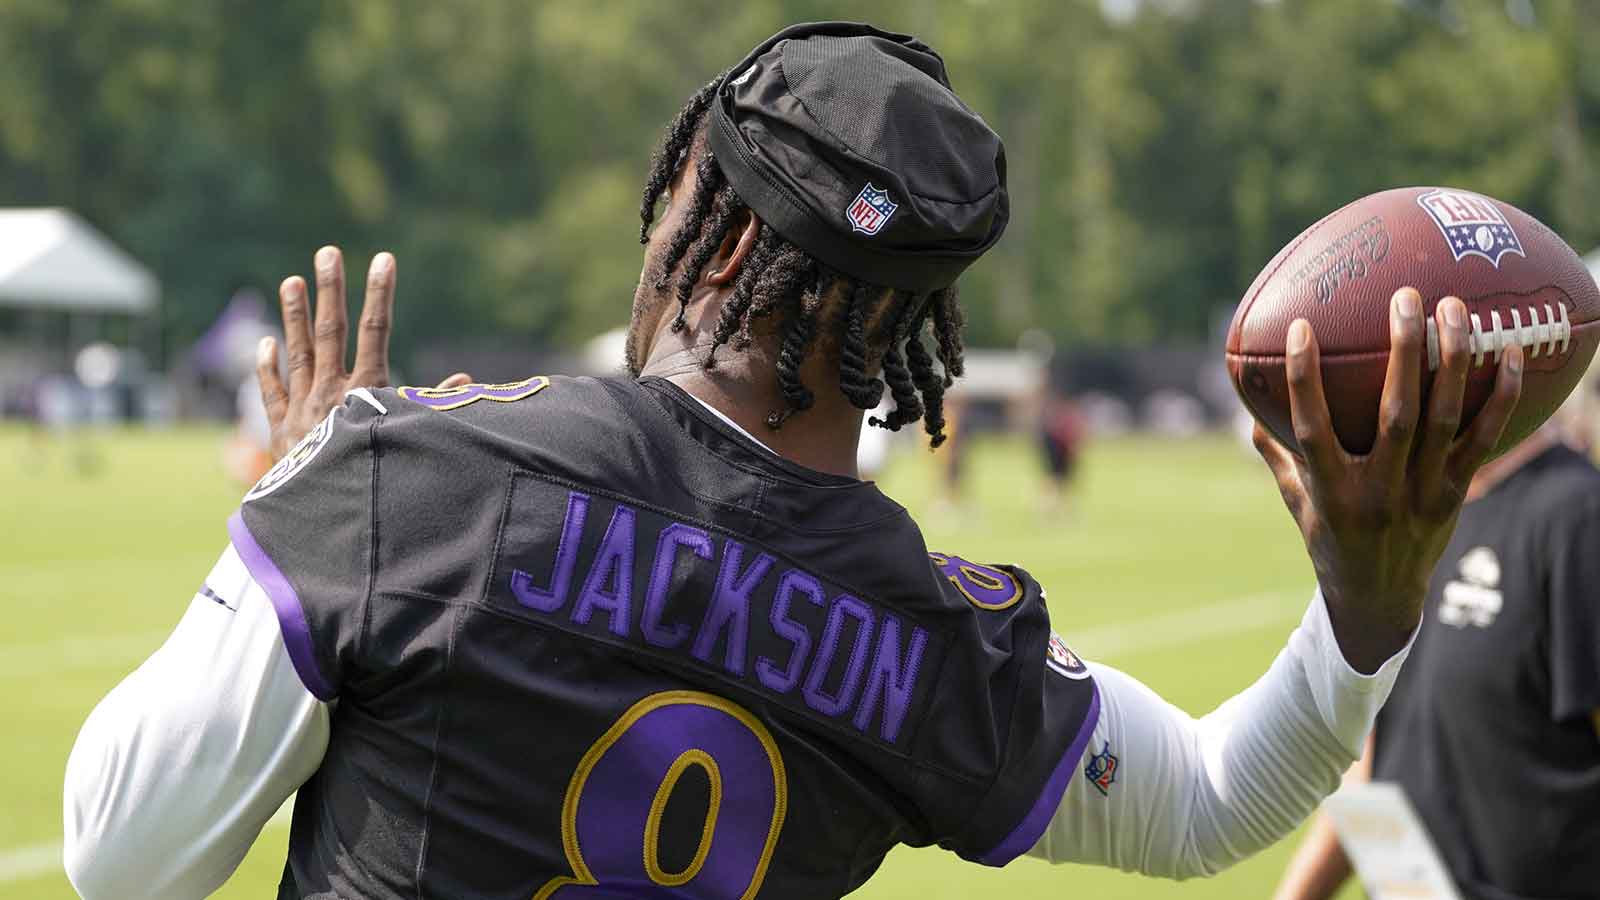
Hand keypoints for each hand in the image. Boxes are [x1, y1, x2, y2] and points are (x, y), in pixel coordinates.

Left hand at [257, 246, 469, 459]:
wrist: (326, 517)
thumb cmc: (377, 474)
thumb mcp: (410, 439)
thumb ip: (434, 406)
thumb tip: (467, 381)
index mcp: (364, 392)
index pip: (376, 332)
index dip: (380, 294)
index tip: (384, 259)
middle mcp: (329, 392)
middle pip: (331, 331)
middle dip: (332, 289)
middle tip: (328, 252)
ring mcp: (302, 407)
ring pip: (297, 352)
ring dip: (294, 315)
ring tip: (292, 280)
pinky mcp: (281, 429)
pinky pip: (272, 391)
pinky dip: (268, 366)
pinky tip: (266, 341)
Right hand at [1254, 288, 1522, 672]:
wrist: (1379, 601)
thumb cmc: (1329, 542)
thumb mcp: (1296, 502)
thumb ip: (1277, 454)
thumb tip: (1250, 406)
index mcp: (1330, 492)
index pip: (1314, 428)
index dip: (1305, 379)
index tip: (1301, 328)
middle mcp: (1379, 492)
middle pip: (1397, 414)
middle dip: (1404, 352)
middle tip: (1406, 298)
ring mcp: (1422, 494)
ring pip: (1444, 420)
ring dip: (1452, 362)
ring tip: (1455, 310)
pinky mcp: (1455, 494)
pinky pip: (1483, 440)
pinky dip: (1499, 397)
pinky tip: (1509, 355)